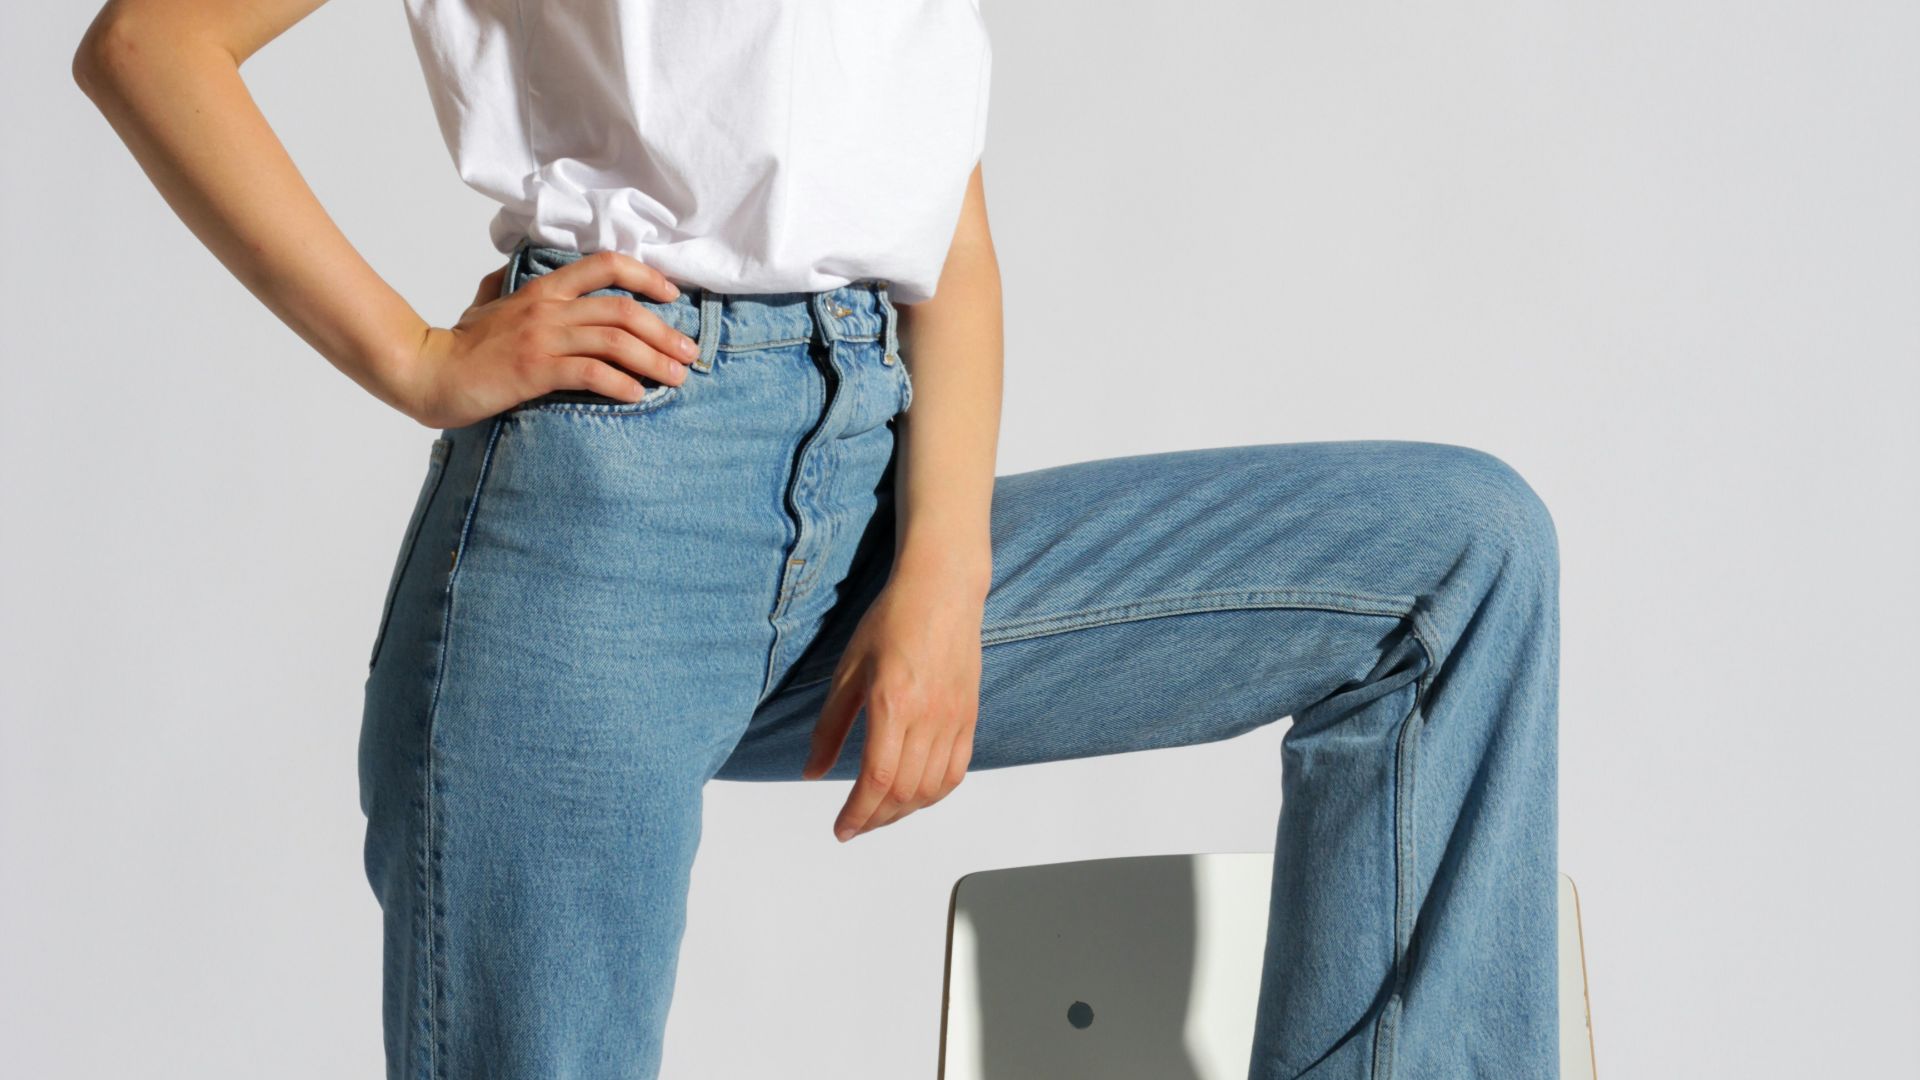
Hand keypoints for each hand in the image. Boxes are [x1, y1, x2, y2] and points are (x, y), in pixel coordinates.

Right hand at [391, 250, 705, 428]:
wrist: (426, 371)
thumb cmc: (459, 345)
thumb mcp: (484, 305)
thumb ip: (503, 289)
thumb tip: (506, 279)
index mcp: (543, 290)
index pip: (605, 265)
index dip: (646, 275)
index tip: (672, 295)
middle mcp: (548, 308)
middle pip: (623, 309)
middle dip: (664, 331)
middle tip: (688, 353)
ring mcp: (542, 338)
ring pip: (614, 340)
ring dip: (653, 359)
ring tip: (676, 378)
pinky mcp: (534, 370)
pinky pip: (591, 372)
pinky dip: (621, 384)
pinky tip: (638, 395)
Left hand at [801, 570, 984, 840]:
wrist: (942, 590)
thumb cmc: (892, 621)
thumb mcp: (848, 671)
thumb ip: (830, 727)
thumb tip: (812, 772)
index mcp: (893, 703)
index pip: (876, 779)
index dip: (857, 812)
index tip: (841, 828)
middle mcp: (928, 717)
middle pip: (904, 792)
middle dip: (875, 819)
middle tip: (854, 825)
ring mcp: (954, 719)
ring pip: (931, 789)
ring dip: (903, 812)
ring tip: (879, 814)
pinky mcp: (969, 717)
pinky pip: (955, 771)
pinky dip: (933, 794)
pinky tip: (914, 796)